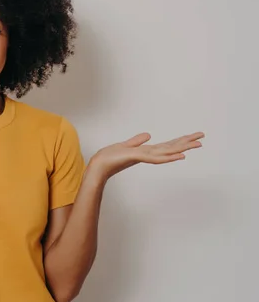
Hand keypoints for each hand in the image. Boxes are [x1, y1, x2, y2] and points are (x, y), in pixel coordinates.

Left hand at [88, 131, 204, 180]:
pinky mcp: (137, 157)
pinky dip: (169, 157)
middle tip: (203, 137)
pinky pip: (156, 158)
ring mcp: (144, 157)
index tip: (193, 137)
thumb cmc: (110, 157)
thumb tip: (149, 135)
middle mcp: (148, 154)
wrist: (98, 166)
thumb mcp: (125, 145)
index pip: (166, 145)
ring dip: (183, 148)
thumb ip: (137, 141)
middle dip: (187, 142)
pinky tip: (180, 155)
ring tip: (197, 144)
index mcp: (146, 151)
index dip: (180, 141)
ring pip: (168, 152)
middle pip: (171, 147)